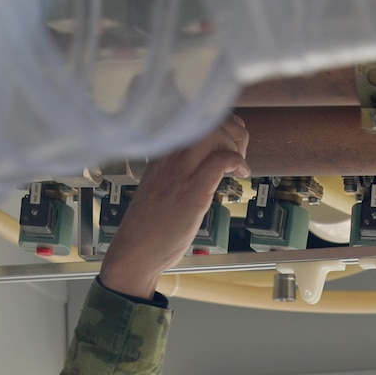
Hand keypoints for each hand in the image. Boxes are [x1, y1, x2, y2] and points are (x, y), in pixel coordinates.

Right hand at [97, 113, 249, 300]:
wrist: (134, 254)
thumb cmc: (148, 229)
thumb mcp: (159, 190)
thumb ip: (177, 174)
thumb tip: (204, 167)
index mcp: (161, 155)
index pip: (193, 120)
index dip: (220, 123)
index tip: (231, 139)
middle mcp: (168, 158)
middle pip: (206, 120)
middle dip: (232, 131)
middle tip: (240, 152)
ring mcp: (179, 174)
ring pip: (214, 135)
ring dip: (236, 145)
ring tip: (240, 165)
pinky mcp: (191, 193)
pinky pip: (220, 161)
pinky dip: (237, 162)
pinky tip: (241, 174)